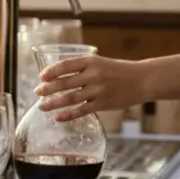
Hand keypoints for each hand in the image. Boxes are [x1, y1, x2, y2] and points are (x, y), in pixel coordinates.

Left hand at [35, 55, 149, 120]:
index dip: (51, 71)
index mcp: (91, 61)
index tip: (41, 77)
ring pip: (70, 98)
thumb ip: (81, 68)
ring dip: (53, 103)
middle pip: (65, 82)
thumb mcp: (100, 63)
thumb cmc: (118, 71)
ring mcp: (98, 90)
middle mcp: (93, 75)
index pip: (66, 65)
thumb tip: (57, 77)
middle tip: (37, 92)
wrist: (143, 79)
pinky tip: (57, 117)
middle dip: (48, 88)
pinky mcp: (103, 103)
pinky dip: (68, 115)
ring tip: (41, 107)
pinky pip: (81, 110)